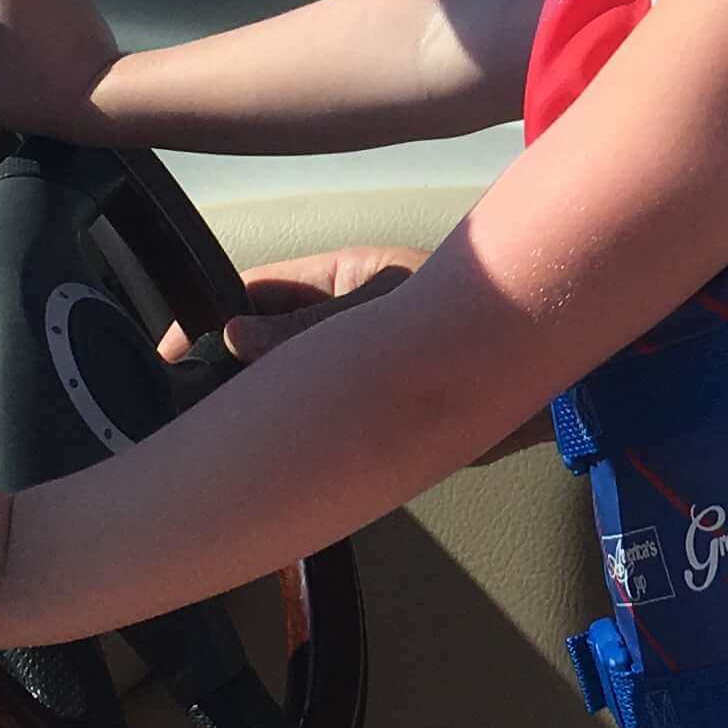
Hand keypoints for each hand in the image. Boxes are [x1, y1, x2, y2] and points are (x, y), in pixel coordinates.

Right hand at [180, 246, 552, 460]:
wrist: (560, 381)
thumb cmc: (484, 324)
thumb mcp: (388, 317)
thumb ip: (310, 333)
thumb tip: (232, 340)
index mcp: (346, 276)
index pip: (256, 286)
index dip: (207, 313)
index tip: (167, 350)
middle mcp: (348, 315)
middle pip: (263, 335)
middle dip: (223, 363)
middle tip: (178, 402)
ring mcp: (360, 358)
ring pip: (286, 375)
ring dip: (255, 397)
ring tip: (209, 429)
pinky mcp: (375, 402)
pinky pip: (317, 405)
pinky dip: (289, 422)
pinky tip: (266, 451)